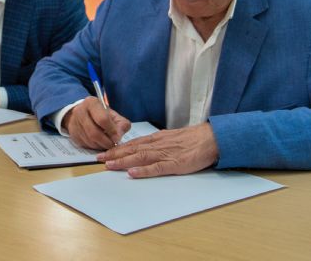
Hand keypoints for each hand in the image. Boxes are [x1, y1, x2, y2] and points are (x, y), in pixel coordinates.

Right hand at [63, 96, 130, 149]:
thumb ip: (121, 123)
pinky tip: (99, 143)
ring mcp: (75, 123)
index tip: (117, 136)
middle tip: (113, 144)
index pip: (102, 119)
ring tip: (107, 143)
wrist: (82, 114)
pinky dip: (95, 147)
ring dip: (101, 145)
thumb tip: (118, 136)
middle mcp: (80, 111)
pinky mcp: (73, 134)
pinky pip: (85, 145)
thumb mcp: (112, 114)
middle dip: (106, 142)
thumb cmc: (100, 114)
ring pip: (90, 141)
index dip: (112, 130)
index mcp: (91, 103)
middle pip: (94, 133)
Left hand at [96, 122, 218, 177]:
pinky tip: (132, 173)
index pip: (133, 143)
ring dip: (123, 161)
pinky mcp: (175, 164)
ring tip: (109, 165)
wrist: (211, 138)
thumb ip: (157, 142)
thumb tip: (144, 146)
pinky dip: (143, 171)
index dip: (117, 148)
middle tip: (99, 159)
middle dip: (114, 154)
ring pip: (140, 157)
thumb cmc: (192, 139)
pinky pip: (156, 168)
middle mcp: (157, 145)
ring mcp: (165, 154)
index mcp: (156, 138)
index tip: (104, 152)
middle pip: (132, 149)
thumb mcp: (171, 137)